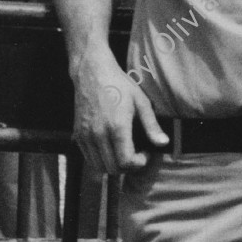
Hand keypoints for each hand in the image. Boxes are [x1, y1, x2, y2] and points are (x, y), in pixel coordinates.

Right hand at [71, 59, 168, 176]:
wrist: (92, 72)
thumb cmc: (119, 84)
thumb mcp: (140, 101)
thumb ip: (152, 125)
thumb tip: (163, 143)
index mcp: (117, 126)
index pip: (126, 162)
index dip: (139, 164)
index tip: (144, 153)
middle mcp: (99, 134)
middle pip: (113, 168)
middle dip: (128, 167)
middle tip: (135, 155)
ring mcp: (86, 135)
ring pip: (99, 167)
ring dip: (113, 166)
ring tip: (122, 153)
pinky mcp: (78, 134)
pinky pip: (89, 158)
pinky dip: (100, 160)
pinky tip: (109, 147)